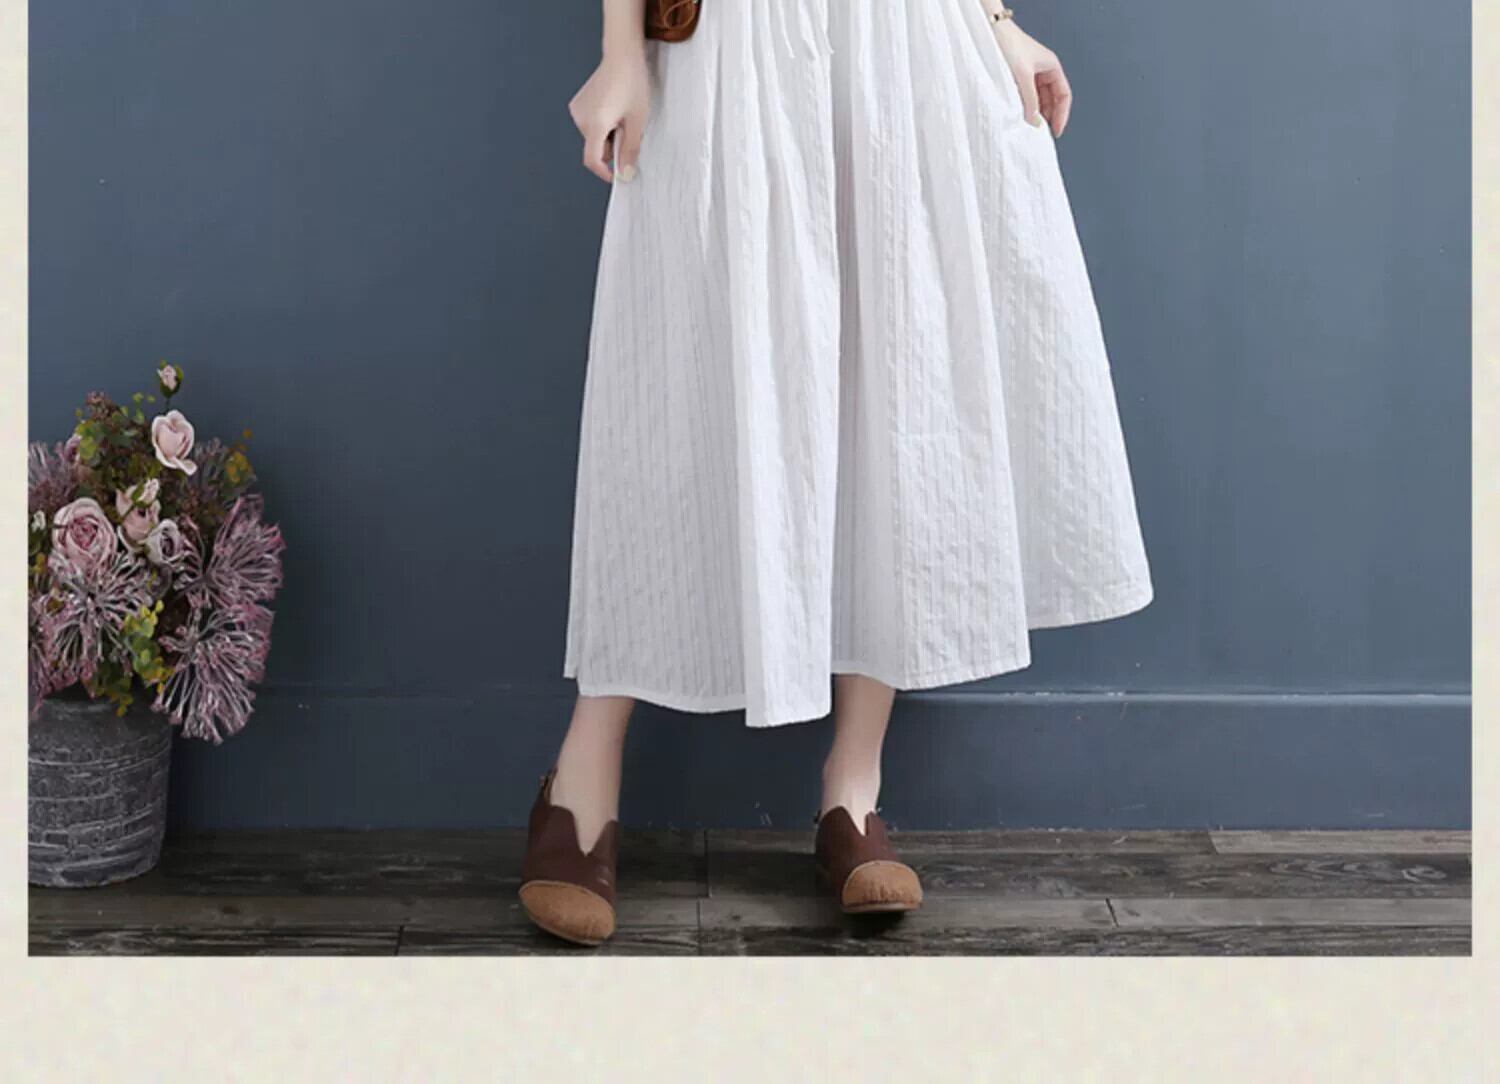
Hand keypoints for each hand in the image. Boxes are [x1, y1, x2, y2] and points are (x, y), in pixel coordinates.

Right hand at [568, 48, 651, 182]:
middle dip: (612, 146)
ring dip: (609, 135)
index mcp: (595, 123)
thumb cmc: (632, 83)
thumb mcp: (637, 121)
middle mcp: (581, 118)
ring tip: (623, 116)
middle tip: (629, 131)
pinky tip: (614, 109)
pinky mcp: (578, 104)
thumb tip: (626, 172)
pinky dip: (603, 124)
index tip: (617, 176)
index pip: (592, 160)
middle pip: (595, 148)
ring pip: (594, 137)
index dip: (604, 172)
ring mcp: (577, 110)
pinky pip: (590, 124)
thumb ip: (630, 150)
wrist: (622, 56)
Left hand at [992, 20, 1072, 136]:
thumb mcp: (1023, 76)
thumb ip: (1030, 101)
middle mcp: (1043, 70)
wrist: (991, 32)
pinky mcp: (1017, 77)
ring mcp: (1031, 73)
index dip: (1062, 114)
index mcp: (1052, 66)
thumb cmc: (1009, 45)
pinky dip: (1026, 106)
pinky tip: (1021, 116)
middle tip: (1042, 133)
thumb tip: (1034, 122)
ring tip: (1030, 127)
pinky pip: (1026, 96)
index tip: (1056, 130)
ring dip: (1036, 112)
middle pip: (1052, 99)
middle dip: (1048, 116)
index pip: (1064, 95)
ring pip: (1038, 99)